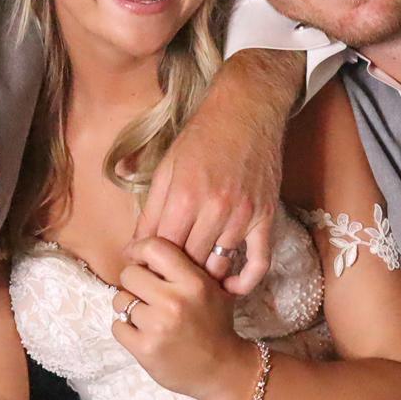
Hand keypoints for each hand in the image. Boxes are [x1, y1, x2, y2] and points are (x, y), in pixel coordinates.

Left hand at [110, 236, 252, 399]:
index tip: (138, 259)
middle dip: (134, 283)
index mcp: (193, 282)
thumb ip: (185, 266)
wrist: (222, 369)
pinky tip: (143, 333)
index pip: (153, 248)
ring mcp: (157, 326)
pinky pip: (117, 326)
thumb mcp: (212, 287)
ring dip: (129, 307)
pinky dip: (126, 329)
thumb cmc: (214, 324)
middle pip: (129, 274)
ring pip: (120, 300)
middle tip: (146, 294)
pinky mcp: (144, 349)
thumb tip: (148, 246)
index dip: (139, 250)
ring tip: (147, 316)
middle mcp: (175, 301)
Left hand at [137, 48, 302, 294]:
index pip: (162, 251)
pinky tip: (230, 288)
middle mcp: (215, 209)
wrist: (246, 111)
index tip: (145, 271)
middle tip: (164, 281)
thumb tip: (135, 248)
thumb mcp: (166, 169)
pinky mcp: (265, 217)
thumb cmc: (201, 138)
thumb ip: (151, 211)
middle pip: (189, 262)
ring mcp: (243, 215)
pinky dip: (245, 281)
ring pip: (219, 265)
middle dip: (173, 275)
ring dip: (204, 278)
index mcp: (184, 196)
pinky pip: (258, 262)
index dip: (150, 265)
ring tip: (190, 283)